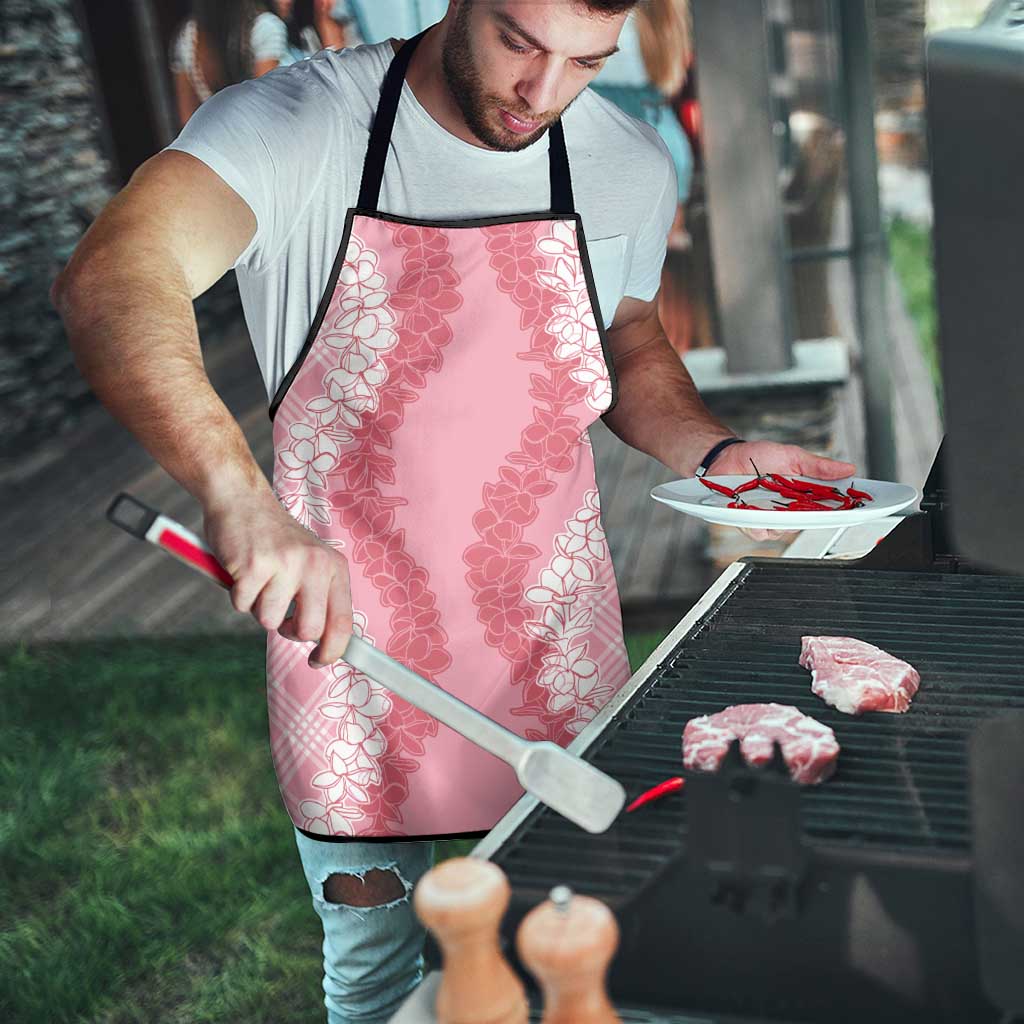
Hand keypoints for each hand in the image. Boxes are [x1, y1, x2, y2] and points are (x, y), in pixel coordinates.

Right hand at [203, 491, 352, 667]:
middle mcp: (315, 565)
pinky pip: (242, 606)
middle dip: (289, 632)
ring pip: (269, 621)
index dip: (332, 651)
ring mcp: (285, 564)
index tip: (319, 661)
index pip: (343, 621)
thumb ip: (319, 596)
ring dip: (258, 607)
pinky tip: (242, 570)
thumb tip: (326, 643)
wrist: (242, 500)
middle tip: (280, 615)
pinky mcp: (253, 565)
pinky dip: (237, 595)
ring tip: (259, 579)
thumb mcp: (310, 562)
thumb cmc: (275, 540)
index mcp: (334, 567)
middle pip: (309, 630)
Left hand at [709, 440, 856, 542]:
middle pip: (808, 523)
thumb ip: (818, 466)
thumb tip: (848, 468)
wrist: (726, 457)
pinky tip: (754, 512)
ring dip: (781, 519)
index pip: (828, 507)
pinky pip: (759, 531)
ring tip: (775, 503)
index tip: (857, 508)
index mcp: (803, 495)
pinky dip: (758, 523)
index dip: (844, 510)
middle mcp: (788, 510)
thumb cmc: (758, 456)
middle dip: (812, 517)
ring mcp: (769, 518)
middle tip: (813, 506)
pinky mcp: (750, 523)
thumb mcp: (792, 456)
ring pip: (784, 531)